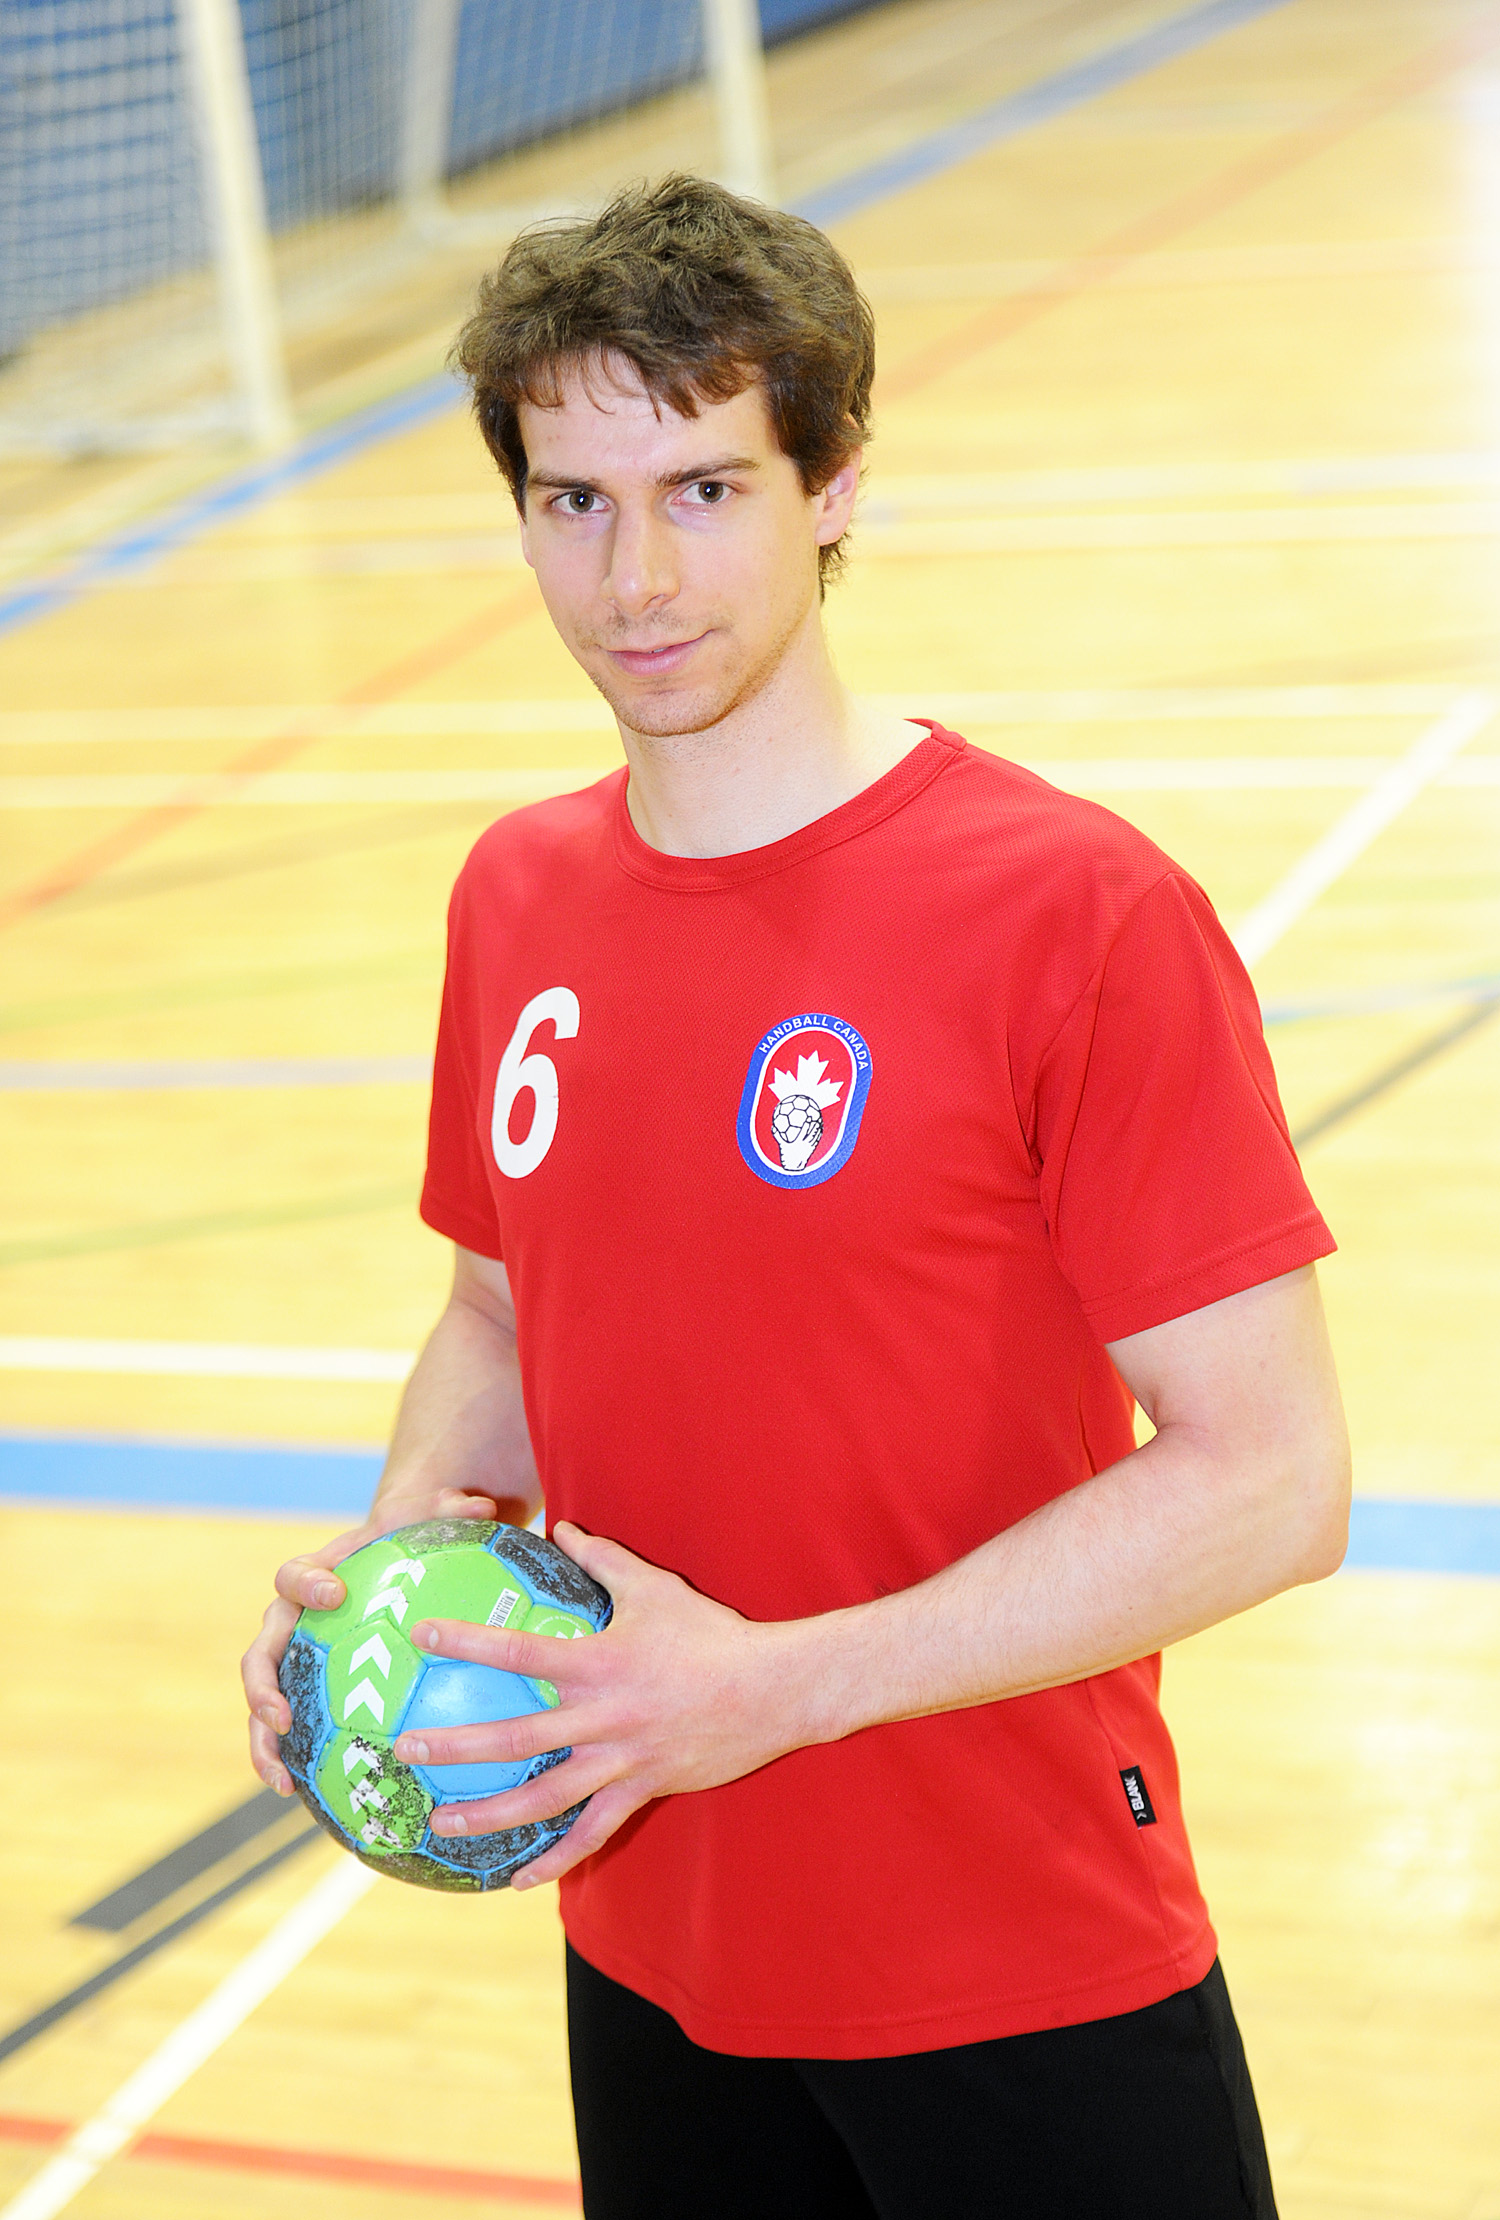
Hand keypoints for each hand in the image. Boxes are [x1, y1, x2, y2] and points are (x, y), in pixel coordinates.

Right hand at [242, 1484, 510, 1795]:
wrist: (384, 1569)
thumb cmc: (404, 1546)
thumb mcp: (423, 1526)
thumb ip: (446, 1512)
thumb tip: (481, 1504)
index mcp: (313, 1576)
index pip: (294, 1575)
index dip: (307, 1584)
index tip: (334, 1594)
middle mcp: (290, 1622)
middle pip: (261, 1651)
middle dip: (262, 1686)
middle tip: (281, 1716)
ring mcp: (291, 1662)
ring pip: (261, 1702)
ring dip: (263, 1741)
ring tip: (281, 1779)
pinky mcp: (302, 1695)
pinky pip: (287, 1731)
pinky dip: (287, 1762)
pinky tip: (305, 1797)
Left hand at [392, 1523, 821, 1887]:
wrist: (772, 1690)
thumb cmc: (710, 1634)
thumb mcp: (654, 1587)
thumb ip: (602, 1558)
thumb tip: (561, 1527)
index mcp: (598, 1662)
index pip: (519, 1650)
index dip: (466, 1641)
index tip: (420, 1636)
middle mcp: (601, 1716)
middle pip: (515, 1736)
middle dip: (454, 1745)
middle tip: (404, 1750)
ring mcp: (620, 1760)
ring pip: (543, 1798)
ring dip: (488, 1815)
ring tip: (440, 1824)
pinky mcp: (641, 1789)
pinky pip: (591, 1835)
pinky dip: (554, 1861)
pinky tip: (516, 1883)